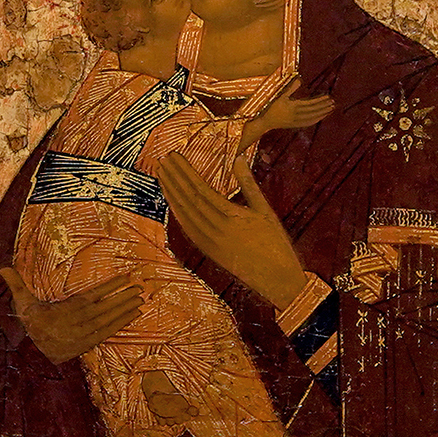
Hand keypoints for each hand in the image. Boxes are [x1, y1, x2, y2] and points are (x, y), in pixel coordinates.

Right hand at [0, 267, 142, 364]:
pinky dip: (123, 323)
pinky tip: (134, 315)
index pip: (93, 295)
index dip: (110, 286)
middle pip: (106, 307)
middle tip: (140, 287)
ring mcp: (86, 334)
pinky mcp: (89, 343)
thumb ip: (16, 284)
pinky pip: (110, 332)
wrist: (32, 355)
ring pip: (110, 319)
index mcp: (67, 310)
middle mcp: (79, 322)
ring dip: (127, 309)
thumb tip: (1, 267)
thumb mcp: (22, 304)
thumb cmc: (30, 325)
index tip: (126, 278)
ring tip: (141, 299)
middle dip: (124, 296)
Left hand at [158, 154, 309, 310]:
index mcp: (233, 217)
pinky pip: (187, 229)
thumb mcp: (265, 210)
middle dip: (173, 178)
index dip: (184, 172)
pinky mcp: (208, 251)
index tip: (174, 156)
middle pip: (189, 200)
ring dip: (170, 193)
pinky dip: (177, 212)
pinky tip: (171, 200)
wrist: (277, 280)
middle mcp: (218, 230)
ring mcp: (210, 243)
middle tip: (162, 160)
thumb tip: (237, 158)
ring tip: (161, 174)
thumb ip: (248, 184)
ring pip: (184, 214)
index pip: (201, 190)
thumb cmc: (276, 243)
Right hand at [259, 79, 333, 132]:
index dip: (320, 101)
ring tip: (330, 109)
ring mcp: (296, 121)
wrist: (266, 121)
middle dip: (324, 107)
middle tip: (333, 103)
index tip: (328, 97)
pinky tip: (321, 117)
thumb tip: (298, 79)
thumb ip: (291, 88)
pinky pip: (308, 123)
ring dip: (322, 113)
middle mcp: (296, 115)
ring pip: (312, 118)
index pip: (310, 104)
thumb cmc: (272, 107)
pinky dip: (316, 120)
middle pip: (313, 111)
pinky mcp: (295, 125)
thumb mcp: (280, 96)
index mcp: (293, 107)